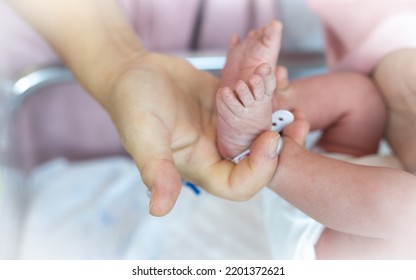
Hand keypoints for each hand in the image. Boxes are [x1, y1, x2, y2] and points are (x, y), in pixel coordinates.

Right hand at [105, 52, 280, 215]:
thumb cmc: (132, 103)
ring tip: (292, 94)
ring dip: (281, 117)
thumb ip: (155, 169)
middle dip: (283, 145)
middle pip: (261, 162)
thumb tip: (158, 210)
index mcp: (201, 167)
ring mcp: (226, 129)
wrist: (134, 72)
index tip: (270, 138)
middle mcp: (217, 152)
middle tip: (297, 119)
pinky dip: (269, 94)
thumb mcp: (144, 135)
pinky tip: (279, 75)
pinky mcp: (230, 107)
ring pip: (263, 132)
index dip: (260, 170)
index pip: (239, 185)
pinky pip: (256, 106)